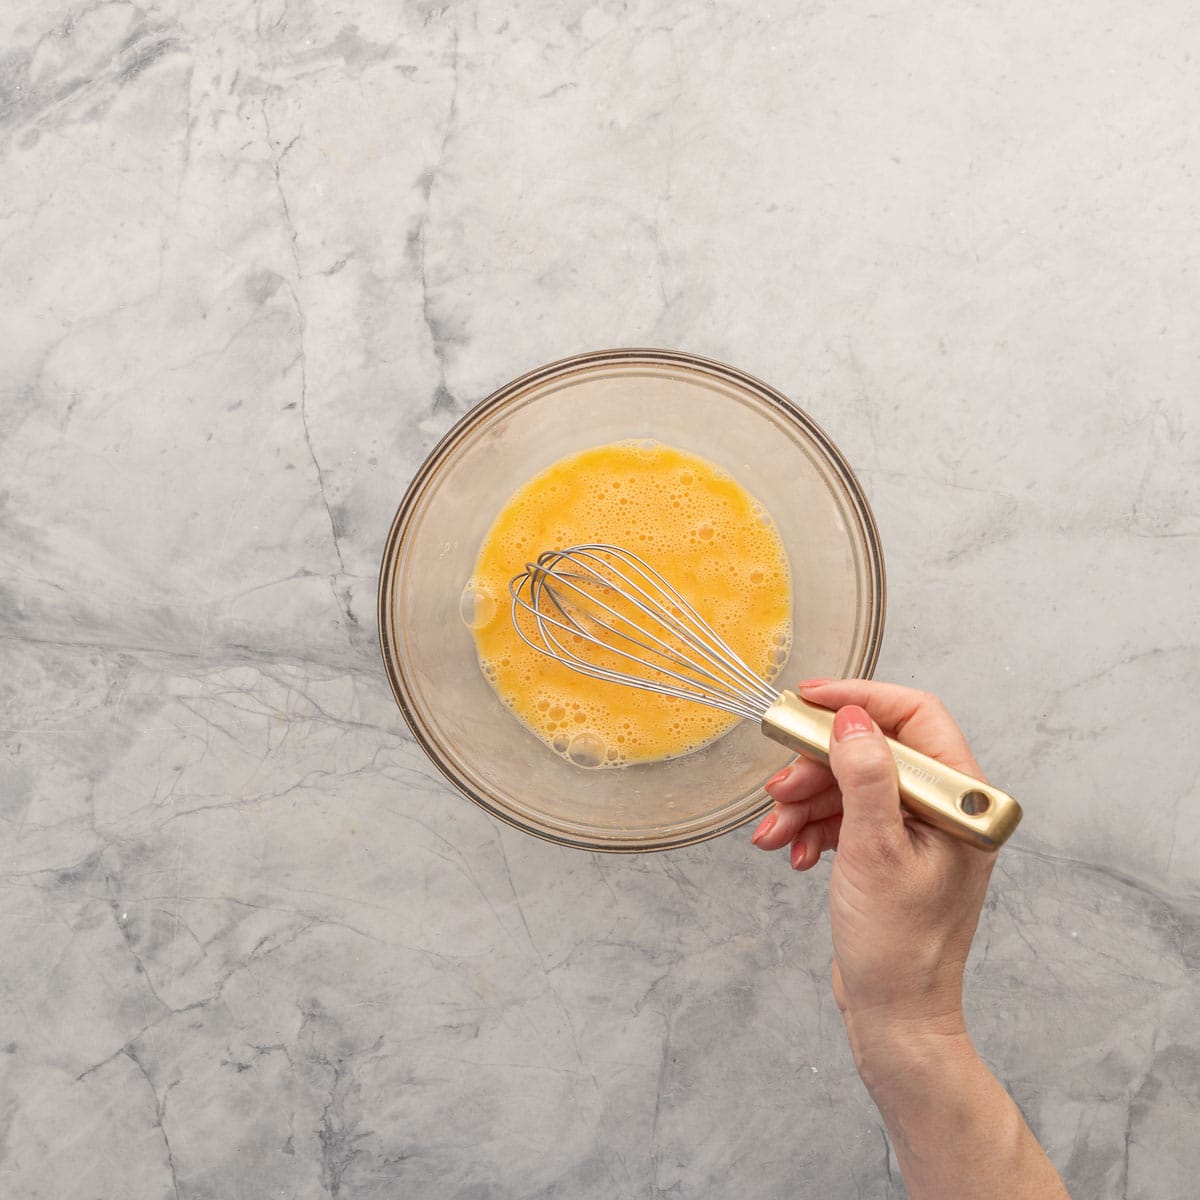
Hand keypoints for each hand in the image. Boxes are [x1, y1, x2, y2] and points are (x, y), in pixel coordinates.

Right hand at [750, 679, 995, 1062]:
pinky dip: (813, 828)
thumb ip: (865, 776)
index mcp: (960, 802)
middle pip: (872, 751)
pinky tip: (794, 853)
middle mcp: (943, 810)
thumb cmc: (898, 947)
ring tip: (774, 833)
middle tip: (779, 786)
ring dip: (805, 803)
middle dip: (817, 767)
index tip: (809, 699)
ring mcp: (915, 831)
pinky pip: (845, 816)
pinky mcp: (889, 852)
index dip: (860, 701)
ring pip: (850, 784)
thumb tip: (852, 718)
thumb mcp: (874, 851)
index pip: (915, 716)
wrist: (895, 1018)